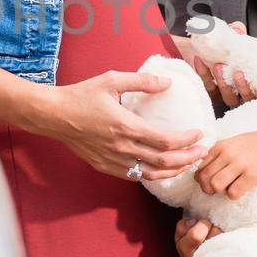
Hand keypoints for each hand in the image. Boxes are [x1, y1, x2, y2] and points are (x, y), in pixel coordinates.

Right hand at [41, 69, 207, 181]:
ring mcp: (112, 160)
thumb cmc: (81, 95)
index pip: (165, 141)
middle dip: (188, 159)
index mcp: (125, 126)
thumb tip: (167, 82)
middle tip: (203, 153)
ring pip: (150, 174)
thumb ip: (141, 81)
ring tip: (188, 164)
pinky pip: (134, 176)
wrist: (53, 115)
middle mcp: (121, 147)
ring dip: (173, 171)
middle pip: (163, 161)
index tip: (199, 133)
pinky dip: (152, 175)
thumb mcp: (111, 80)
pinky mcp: (104, 166)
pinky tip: (161, 170)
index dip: (186, 140)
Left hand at [188, 21, 256, 109]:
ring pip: (229, 98)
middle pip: (247, 98)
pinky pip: (209, 88)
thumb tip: (238, 29)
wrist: (199, 48)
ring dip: (224, 83)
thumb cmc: (223, 46)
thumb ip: (236, 32)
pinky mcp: (211, 94)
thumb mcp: (232, 38)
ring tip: (218, 66)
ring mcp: (227, 95)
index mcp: (255, 80)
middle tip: (237, 73)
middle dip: (243, 87)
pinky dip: (204, 74)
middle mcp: (243, 92)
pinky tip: (200, 60)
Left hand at [195, 130, 256, 198]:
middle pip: (204, 177)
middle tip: (216, 191)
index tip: (209, 182)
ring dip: (219, 192)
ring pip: (215, 185)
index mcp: (222, 145)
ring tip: (228, 190)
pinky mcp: (252, 175)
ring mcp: (240, 164)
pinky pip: (233, 192)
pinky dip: (234, 195)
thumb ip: (221, 152)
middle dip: (207, 188)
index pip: (200, 166)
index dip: (202, 178)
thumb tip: (204, 168)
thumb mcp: (237, 142)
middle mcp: (228, 153)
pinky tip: (240, 191)